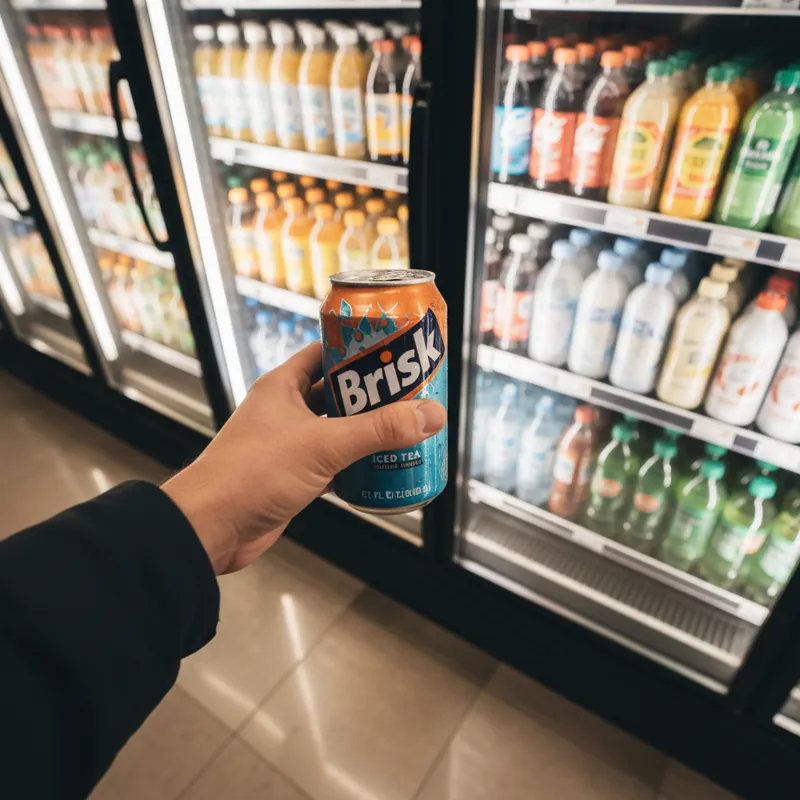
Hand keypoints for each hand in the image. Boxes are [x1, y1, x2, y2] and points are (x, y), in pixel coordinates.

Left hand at [162, 343, 446, 574]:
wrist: (212, 528)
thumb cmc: (251, 474)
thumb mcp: (323, 445)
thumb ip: (378, 430)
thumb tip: (429, 415)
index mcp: (284, 386)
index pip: (327, 352)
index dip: (360, 348)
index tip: (395, 350)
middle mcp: (286, 410)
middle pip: (340, 393)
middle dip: (375, 395)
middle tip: (412, 394)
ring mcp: (289, 443)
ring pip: (338, 429)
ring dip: (368, 432)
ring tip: (406, 429)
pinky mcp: (293, 475)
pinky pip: (333, 462)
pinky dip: (356, 465)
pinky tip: (382, 468)